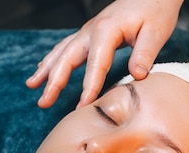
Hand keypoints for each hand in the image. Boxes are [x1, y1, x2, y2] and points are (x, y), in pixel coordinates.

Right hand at [25, 0, 182, 107]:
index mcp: (106, 30)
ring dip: (46, 71)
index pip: (96, 64)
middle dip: (54, 82)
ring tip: (31, 86)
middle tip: (43, 103)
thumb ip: (145, 54)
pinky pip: (65, 47)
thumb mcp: (156, 32)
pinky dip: (52, 59)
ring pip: (62, 52)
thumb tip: (138, 76)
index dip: (89, 87)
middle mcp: (91, 30)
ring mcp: (87, 31)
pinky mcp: (89, 32)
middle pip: (68, 59)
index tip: (82, 107)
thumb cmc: (156, 10)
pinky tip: (42, 69)